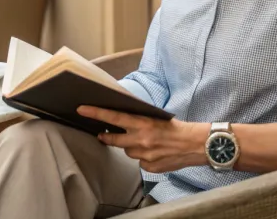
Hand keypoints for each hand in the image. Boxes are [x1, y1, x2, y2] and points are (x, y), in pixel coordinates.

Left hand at [77, 106, 208, 172]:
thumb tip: (120, 121)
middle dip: (106, 137)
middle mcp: (142, 140)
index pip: (113, 118)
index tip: (82, 109)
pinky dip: (143, 157)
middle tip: (101, 134)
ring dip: (130, 146)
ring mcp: (145, 155)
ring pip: (127, 151)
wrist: (194, 144)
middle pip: (113, 140)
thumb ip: (138, 120)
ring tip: (145, 142)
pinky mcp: (150, 166)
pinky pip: (139, 162)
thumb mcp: (155, 118)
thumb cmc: (175, 128)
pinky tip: (154, 152)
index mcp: (143, 123)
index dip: (96, 114)